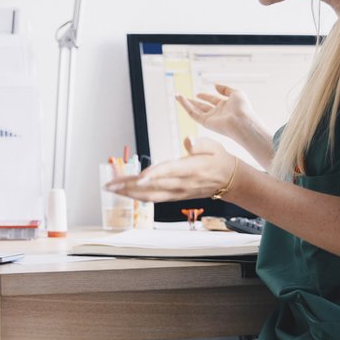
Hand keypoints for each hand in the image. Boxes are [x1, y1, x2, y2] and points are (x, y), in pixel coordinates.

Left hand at [104, 137, 240, 202]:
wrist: (230, 180)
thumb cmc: (219, 160)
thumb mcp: (214, 145)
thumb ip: (199, 144)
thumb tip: (188, 140)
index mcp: (190, 169)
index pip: (169, 172)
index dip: (154, 175)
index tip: (139, 177)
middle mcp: (181, 183)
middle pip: (152, 186)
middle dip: (129, 186)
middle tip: (109, 184)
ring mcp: (177, 191)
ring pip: (149, 195)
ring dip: (128, 193)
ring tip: (110, 188)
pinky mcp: (175, 195)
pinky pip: (153, 198)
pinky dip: (137, 196)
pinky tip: (124, 193)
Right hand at [176, 84, 257, 141]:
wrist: (242, 121)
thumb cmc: (242, 108)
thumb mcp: (236, 93)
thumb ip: (225, 89)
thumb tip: (215, 85)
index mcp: (225, 106)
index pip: (212, 100)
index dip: (205, 96)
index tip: (198, 94)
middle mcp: (217, 113)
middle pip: (202, 106)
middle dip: (192, 101)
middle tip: (182, 96)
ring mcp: (211, 118)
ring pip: (195, 110)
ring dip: (185, 103)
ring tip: (176, 96)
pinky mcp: (205, 123)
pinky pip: (193, 113)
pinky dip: (186, 106)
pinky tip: (180, 99)